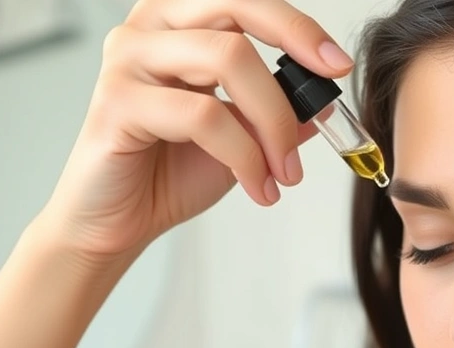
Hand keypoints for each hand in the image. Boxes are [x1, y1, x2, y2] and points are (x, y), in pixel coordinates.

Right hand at [41, 0, 353, 259]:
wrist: (119, 221)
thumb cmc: (171, 171)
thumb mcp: (243, 134)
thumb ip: (277, 109)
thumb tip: (323, 99)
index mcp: (181, 21)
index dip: (299, 27)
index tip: (338, 65)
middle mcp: (150, 26)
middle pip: (237, 10)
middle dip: (295, 54)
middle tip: (323, 108)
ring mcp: (128, 58)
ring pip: (227, 58)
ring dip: (272, 122)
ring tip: (284, 172)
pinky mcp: (116, 101)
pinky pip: (202, 115)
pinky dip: (243, 154)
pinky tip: (257, 186)